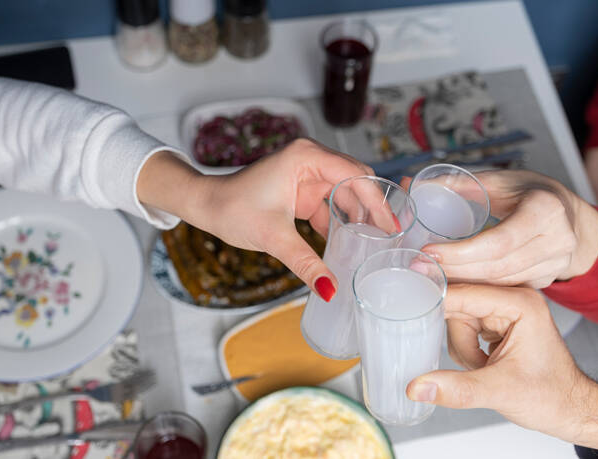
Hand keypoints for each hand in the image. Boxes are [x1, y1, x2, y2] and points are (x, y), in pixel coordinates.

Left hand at [137, 138, 372, 300]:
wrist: (206, 205)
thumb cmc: (232, 208)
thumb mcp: (273, 237)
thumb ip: (305, 262)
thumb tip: (330, 289)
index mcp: (306, 157)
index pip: (356, 175)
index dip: (377, 201)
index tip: (392, 226)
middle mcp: (311, 160)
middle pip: (356, 182)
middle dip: (372, 210)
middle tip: (388, 239)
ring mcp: (307, 174)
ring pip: (346, 194)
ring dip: (357, 218)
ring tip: (372, 245)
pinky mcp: (302, 189)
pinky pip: (331, 204)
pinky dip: (340, 223)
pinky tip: (348, 244)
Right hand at [406, 284, 597, 455]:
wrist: (570, 409)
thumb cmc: (552, 396)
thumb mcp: (501, 392)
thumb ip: (457, 388)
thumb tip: (418, 387)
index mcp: (520, 302)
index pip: (463, 294)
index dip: (434, 302)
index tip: (406, 308)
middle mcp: (512, 298)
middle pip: (457, 305)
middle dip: (458, 341)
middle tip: (475, 364)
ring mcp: (503, 308)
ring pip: (456, 318)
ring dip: (461, 348)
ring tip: (484, 369)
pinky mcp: (497, 319)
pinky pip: (463, 326)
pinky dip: (464, 348)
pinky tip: (482, 364)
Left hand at [416, 170, 597, 288]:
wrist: (568, 213)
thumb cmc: (532, 192)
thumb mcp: (501, 180)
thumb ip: (459, 184)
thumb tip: (415, 183)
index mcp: (545, 210)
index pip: (499, 241)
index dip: (461, 252)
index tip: (429, 253)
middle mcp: (557, 240)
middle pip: (497, 267)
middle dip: (455, 270)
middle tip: (420, 267)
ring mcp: (554, 264)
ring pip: (500, 282)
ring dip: (463, 282)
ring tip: (431, 275)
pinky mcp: (546, 280)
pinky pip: (506, 288)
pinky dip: (478, 287)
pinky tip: (455, 282)